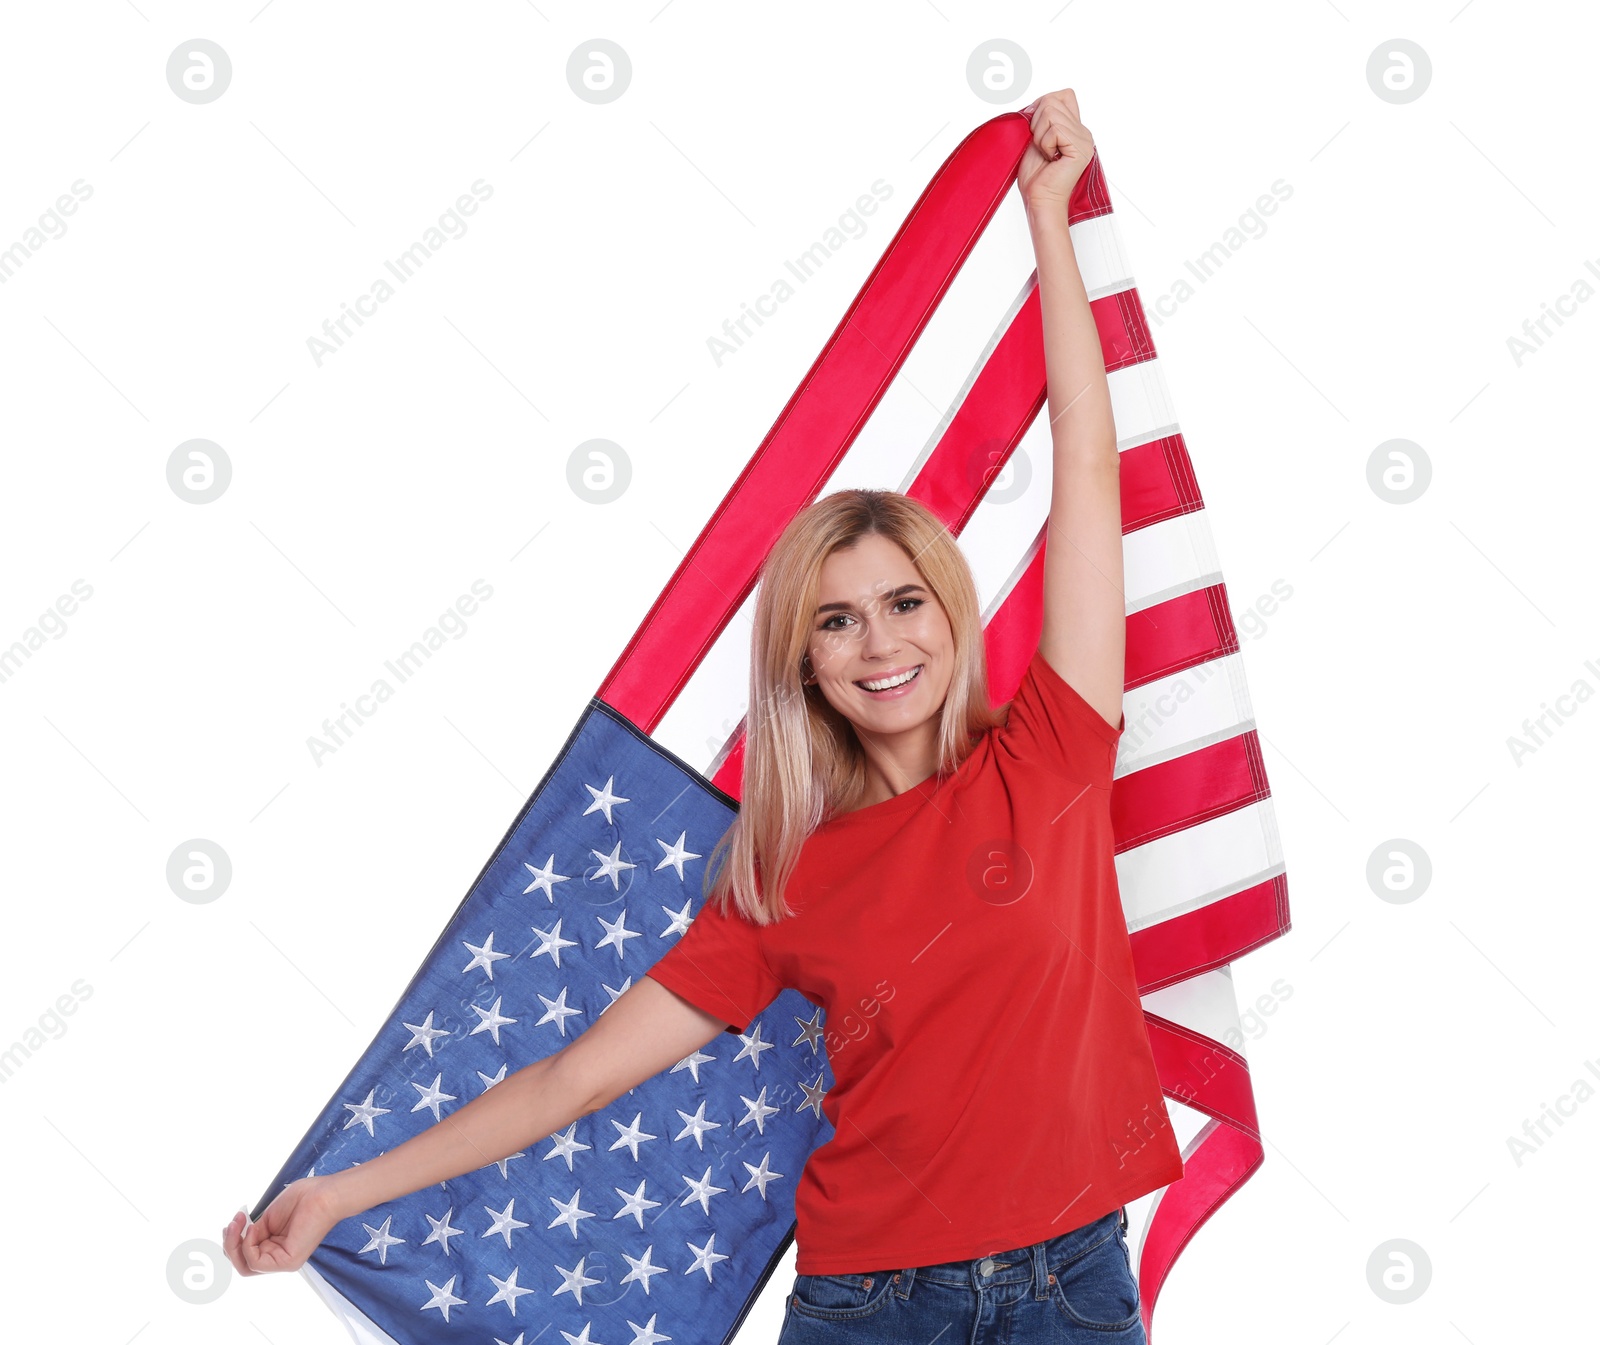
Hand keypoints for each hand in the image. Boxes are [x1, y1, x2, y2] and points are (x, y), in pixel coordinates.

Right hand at [222, 1176, 342, 1275]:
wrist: (324, 1194)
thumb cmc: (304, 1198)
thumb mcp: (269, 1217)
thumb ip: (254, 1231)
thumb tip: (239, 1236)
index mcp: (276, 1246)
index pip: (247, 1255)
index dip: (234, 1241)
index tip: (235, 1220)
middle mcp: (279, 1256)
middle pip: (243, 1265)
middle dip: (230, 1245)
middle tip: (231, 1224)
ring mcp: (284, 1261)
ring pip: (246, 1268)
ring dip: (234, 1245)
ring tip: (236, 1224)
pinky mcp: (288, 1262)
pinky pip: (256, 1263)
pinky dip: (248, 1246)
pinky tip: (252, 1229)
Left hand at [1016, 88, 1094, 211]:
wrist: (1039, 200)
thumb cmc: (1035, 176)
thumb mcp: (1034, 139)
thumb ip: (1040, 118)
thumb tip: (1035, 103)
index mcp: (1074, 128)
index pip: (1064, 95)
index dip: (1043, 104)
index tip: (1035, 128)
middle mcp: (1083, 131)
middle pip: (1053, 100)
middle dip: (1036, 122)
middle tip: (1040, 147)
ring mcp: (1084, 139)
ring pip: (1051, 112)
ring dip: (1039, 135)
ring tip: (1046, 153)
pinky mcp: (1080, 147)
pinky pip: (1055, 130)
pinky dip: (1044, 144)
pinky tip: (1050, 158)